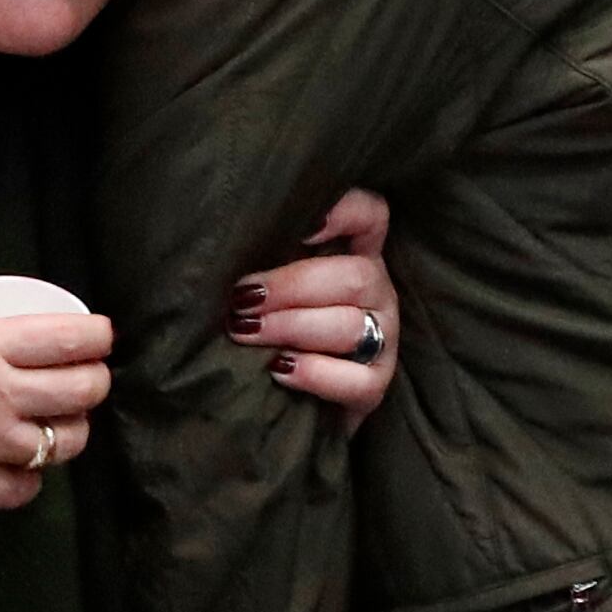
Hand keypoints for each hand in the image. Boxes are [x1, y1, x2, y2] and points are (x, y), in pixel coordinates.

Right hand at [0, 289, 111, 511]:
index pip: (67, 339)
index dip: (96, 335)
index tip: (100, 334)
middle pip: (81, 393)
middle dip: (96, 380)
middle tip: (87, 373)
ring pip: (62, 445)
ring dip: (70, 429)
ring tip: (59, 418)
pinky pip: (23, 490)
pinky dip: (32, 476)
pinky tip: (21, 461)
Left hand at [228, 188, 399, 427]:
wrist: (289, 399)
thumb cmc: (272, 324)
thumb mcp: (271, 284)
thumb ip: (266, 258)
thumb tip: (227, 247)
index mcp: (356, 254)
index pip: (370, 215)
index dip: (346, 211)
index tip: (305, 227)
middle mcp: (376, 291)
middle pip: (354, 276)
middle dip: (290, 288)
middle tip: (242, 300)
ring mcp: (383, 338)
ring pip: (350, 326)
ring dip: (291, 328)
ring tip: (245, 333)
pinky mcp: (376, 384)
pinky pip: (356, 379)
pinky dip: (313, 374)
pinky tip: (278, 369)